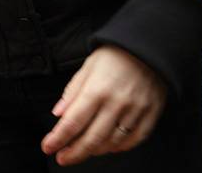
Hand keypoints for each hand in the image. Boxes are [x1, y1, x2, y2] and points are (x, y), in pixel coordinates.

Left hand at [41, 45, 166, 165]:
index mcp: (97, 89)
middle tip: (63, 157)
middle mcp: (117, 102)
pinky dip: (122, 146)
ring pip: (113, 142)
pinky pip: (137, 138)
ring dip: (95, 151)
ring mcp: (137, 108)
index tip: (48, 146)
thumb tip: (59, 114)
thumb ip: (73, 91)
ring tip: (85, 150)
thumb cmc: (117, 54)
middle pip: (91, 139)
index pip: (72, 123)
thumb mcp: (89, 66)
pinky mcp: (152, 110)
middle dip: (73, 153)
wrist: (149, 44)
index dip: (57, 140)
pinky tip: (112, 145)